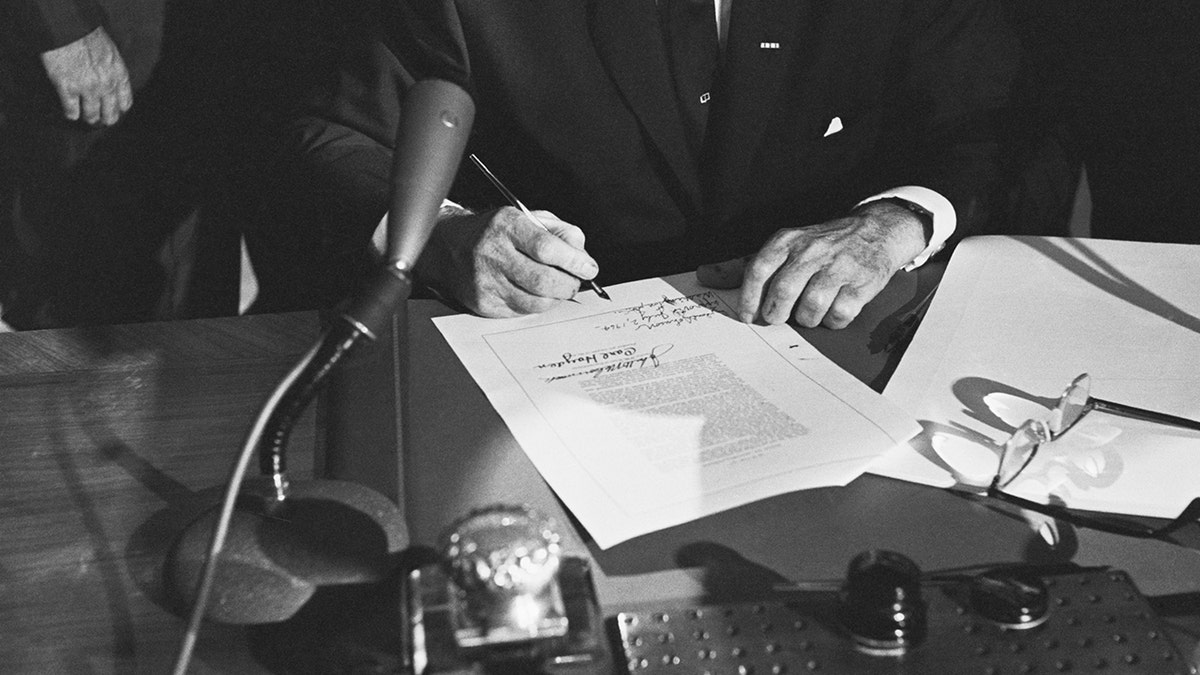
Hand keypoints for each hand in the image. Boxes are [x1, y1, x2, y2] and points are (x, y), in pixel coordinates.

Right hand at [39, 26, 132, 125]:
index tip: (113, 110)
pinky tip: (70, 112)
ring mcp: (87, 88)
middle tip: (99, 118)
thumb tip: (112, 86)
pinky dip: (71, 114)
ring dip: (88, 118)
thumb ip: (114, 71)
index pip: (125, 103)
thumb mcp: (111, 53)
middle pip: (110, 115)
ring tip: (84, 116)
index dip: (118, 109)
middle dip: (105, 118)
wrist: (67, 29)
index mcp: (119, 75)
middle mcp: (106, 85)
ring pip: (92, 116)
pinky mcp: (67, 89)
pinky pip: (72, 111)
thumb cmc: (88, 36)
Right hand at [417, 206, 599, 316]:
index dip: (574, 261)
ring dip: (555, 298)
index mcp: (507, 226)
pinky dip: (536, 305)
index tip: (589, 268)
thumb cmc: (495, 232)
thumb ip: (561, 232)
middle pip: (543, 280)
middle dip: (569, 285)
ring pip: (536, 302)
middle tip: (576, 282)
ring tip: (556, 287)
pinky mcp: (483, 304)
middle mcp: (493, 253)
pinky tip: (533, 292)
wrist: (450, 248)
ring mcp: (486, 282)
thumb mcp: (528, 218)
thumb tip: (582, 256)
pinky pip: (522, 312)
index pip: (546, 248)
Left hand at [696, 202, 925, 328]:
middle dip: (776, 314)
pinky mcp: (863, 283)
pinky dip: (832, 322)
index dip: (749, 298)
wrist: (877, 230)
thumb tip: (705, 276)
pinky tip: (831, 313)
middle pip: (783, 292)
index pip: (758, 269)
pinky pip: (839, 315)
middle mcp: (812, 250)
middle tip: (778, 318)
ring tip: (807, 314)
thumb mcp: (785, 246)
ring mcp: (839, 266)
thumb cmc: (822, 245)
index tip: (747, 317)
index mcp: (787, 240)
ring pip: (811, 307)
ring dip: (806, 320)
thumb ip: (746, 265)